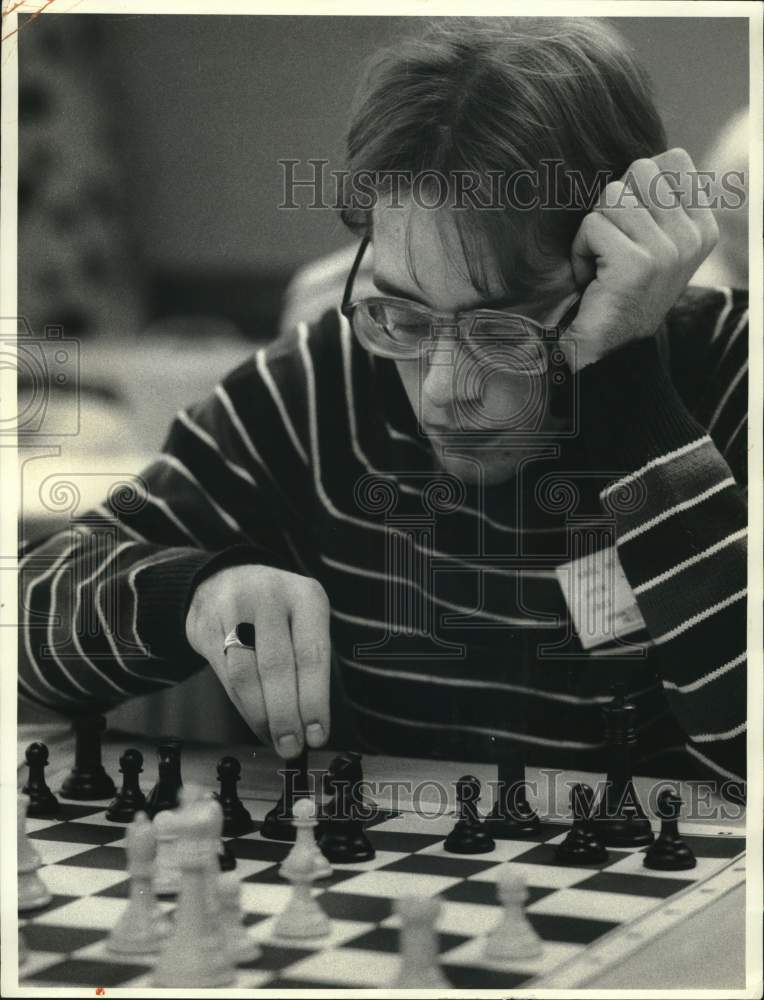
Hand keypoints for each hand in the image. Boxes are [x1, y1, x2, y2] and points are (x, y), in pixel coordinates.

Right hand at [185, 564, 330, 757]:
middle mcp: (270, 598)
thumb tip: (314, 723)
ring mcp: (234, 609)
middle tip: (293, 746)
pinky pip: (225, 677)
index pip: (312, 654)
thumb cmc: (276, 611)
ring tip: (276, 740)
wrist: (223, 580)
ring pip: (247, 675)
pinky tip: (256, 723)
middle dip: (286, 714)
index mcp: (306, 596)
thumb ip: (309, 661)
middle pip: (278, 666)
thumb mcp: (302, 618)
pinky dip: (243, 708)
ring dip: (262, 716)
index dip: (315, 700)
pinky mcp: (206, 627)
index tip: (318, 734)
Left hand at [564, 148, 718, 370]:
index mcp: (703, 226)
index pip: (672, 159)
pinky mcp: (637, 264)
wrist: (609, 350)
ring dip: (593, 231)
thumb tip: (637, 165)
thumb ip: (656, 201)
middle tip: (610, 245)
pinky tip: (590, 279)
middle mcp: (692, 236)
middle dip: (612, 204)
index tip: (630, 227)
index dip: (636, 185)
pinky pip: (593, 225)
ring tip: (600, 265)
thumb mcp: (652, 242)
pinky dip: (580, 251)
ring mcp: (669, 250)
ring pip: (612, 196)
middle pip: (640, 170)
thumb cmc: (620, 291)